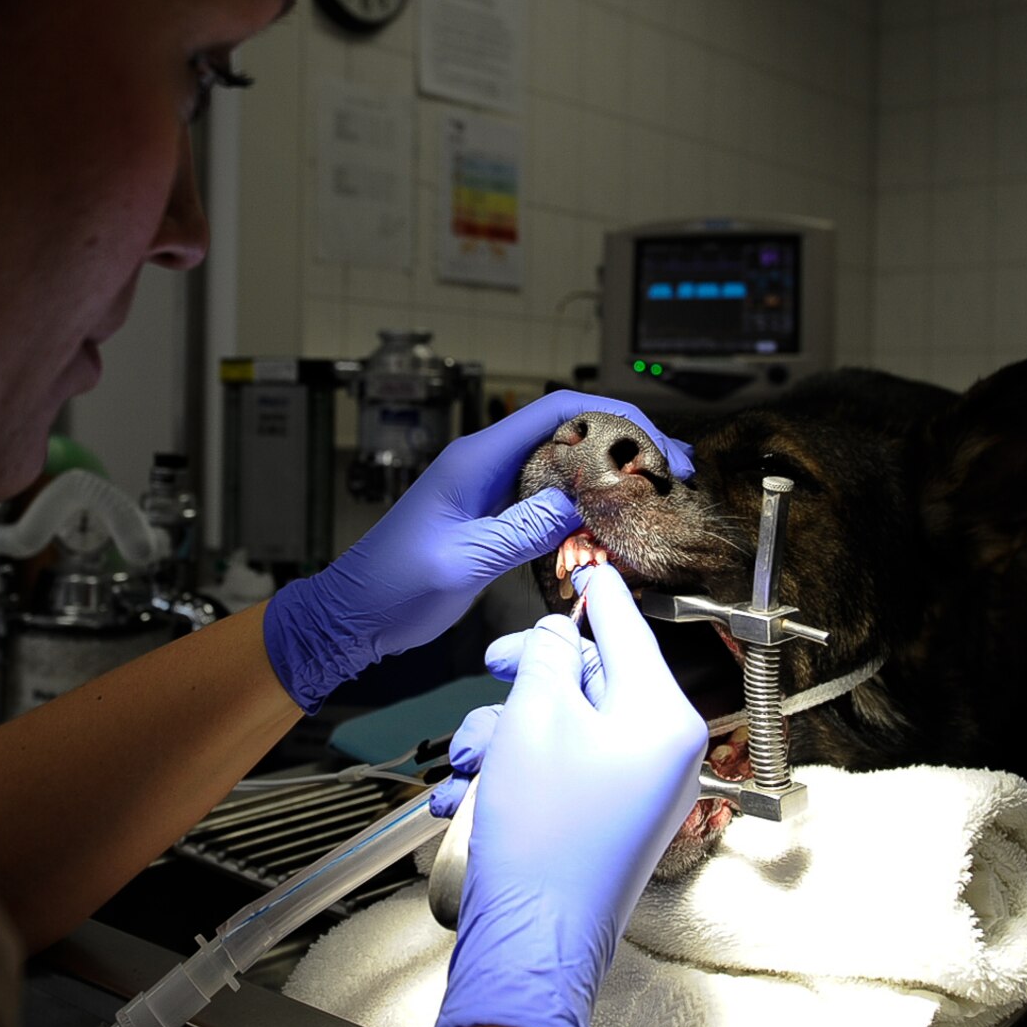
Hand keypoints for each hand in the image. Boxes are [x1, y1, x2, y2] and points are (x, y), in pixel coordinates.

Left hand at [264, 392, 691, 711]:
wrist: (351, 615)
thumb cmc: (394, 588)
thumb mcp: (464, 561)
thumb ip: (522, 530)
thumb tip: (581, 502)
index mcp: (477, 459)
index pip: (557, 411)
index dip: (615, 417)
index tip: (658, 444)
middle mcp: (487, 462)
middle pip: (569, 431)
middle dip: (625, 444)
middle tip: (676, 472)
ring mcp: (489, 487)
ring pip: (563, 463)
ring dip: (611, 474)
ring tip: (659, 493)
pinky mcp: (492, 514)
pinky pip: (548, 496)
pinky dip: (586, 503)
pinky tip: (614, 523)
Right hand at [417, 564, 706, 1026]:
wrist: (532, 944)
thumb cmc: (544, 840)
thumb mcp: (537, 718)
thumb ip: (551, 658)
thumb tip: (560, 635)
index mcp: (665, 721)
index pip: (632, 634)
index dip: (598, 596)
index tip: (589, 569)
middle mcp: (663, 756)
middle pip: (593, 681)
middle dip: (531, 679)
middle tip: (498, 666)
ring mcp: (637, 794)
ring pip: (565, 729)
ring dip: (507, 733)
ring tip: (468, 761)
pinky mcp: (606, 823)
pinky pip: (561, 773)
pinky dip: (514, 773)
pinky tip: (468, 793)